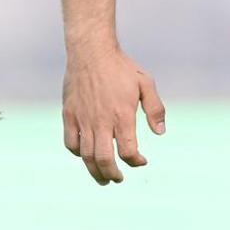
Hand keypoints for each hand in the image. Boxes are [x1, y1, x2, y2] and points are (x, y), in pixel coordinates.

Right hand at [61, 46, 165, 184]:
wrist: (90, 51)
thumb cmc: (120, 67)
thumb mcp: (145, 83)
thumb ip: (155, 109)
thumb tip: (160, 132)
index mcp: (122, 115)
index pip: (128, 151)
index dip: (136, 161)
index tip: (141, 160)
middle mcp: (101, 121)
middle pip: (104, 160)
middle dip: (113, 175)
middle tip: (118, 179)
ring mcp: (83, 119)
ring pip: (86, 156)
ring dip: (95, 171)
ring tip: (103, 178)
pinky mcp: (69, 115)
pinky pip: (70, 143)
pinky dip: (78, 153)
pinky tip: (85, 155)